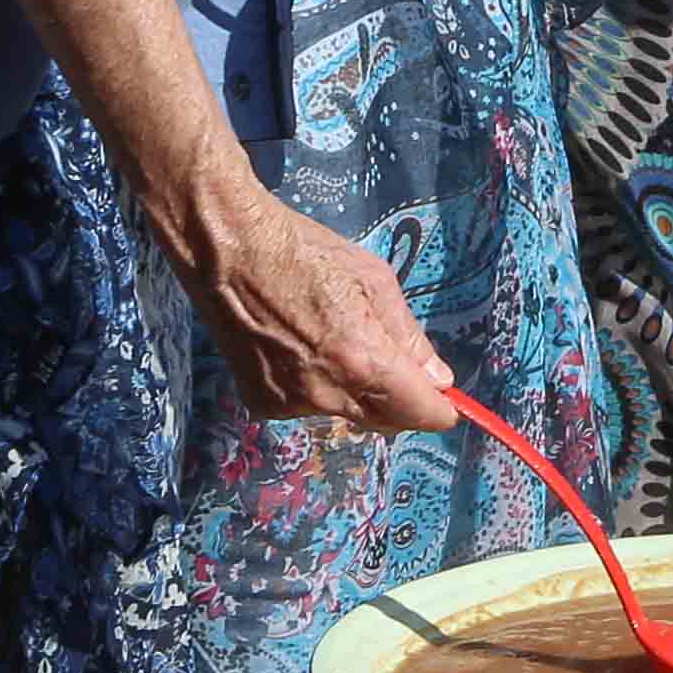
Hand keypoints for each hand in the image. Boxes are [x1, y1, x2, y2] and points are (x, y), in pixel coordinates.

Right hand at [161, 174, 459, 431]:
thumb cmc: (305, 253)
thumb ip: (408, 337)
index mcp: (363, 361)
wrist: (228, 251)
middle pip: (386, 421)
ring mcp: (292, 404)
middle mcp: (329, 395)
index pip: (421, 414)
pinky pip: (307, 407)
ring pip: (345, 414)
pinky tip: (296, 349)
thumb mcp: (373, 280)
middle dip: (399, 400)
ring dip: (353, 392)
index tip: (444, 399)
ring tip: (330, 341)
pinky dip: (314, 388)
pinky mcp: (262, 405)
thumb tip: (439, 378)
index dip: (440, 409)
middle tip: (391, 360)